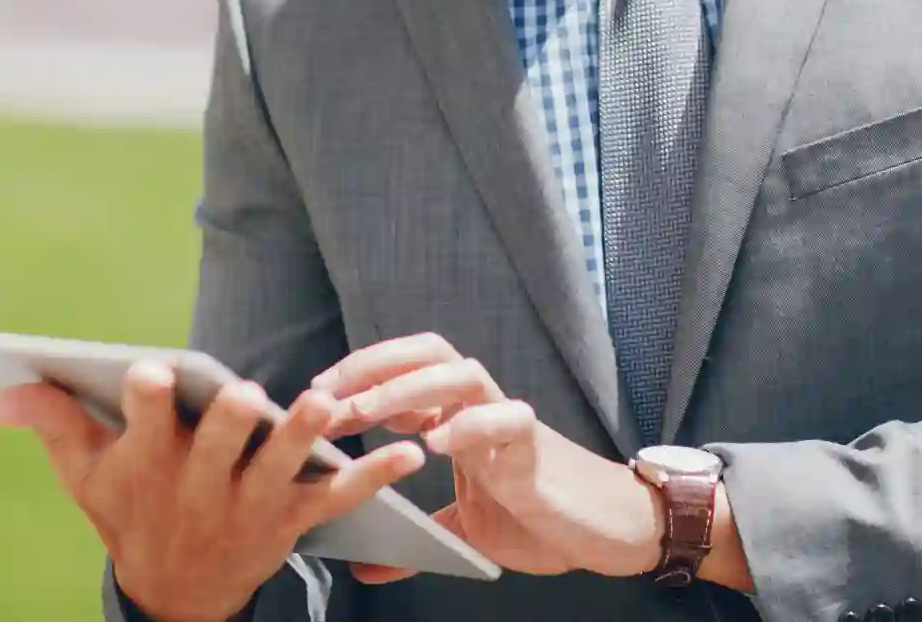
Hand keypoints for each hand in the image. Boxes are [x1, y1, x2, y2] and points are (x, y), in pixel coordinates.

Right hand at [0, 361, 424, 621]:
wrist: (177, 596)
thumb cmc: (129, 511)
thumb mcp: (85, 475)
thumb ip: (50, 423)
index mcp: (148, 466)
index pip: (143, 425)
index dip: (147, 401)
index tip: (149, 373)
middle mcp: (200, 488)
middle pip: (216, 450)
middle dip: (227, 424)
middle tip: (241, 395)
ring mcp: (249, 506)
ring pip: (280, 470)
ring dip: (301, 438)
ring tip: (324, 406)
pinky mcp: (292, 521)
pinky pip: (339, 499)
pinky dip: (375, 478)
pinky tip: (408, 454)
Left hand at [313, 333, 665, 582]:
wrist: (606, 528)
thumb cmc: (538, 516)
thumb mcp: (464, 531)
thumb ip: (418, 539)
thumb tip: (366, 568)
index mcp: (459, 419)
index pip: (404, 372)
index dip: (359, 375)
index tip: (314, 395)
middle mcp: (481, 407)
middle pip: (427, 354)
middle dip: (373, 367)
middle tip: (325, 394)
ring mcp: (509, 421)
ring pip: (461, 375)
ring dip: (408, 388)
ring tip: (364, 413)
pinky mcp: (536, 447)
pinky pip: (507, 419)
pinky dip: (471, 426)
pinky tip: (438, 443)